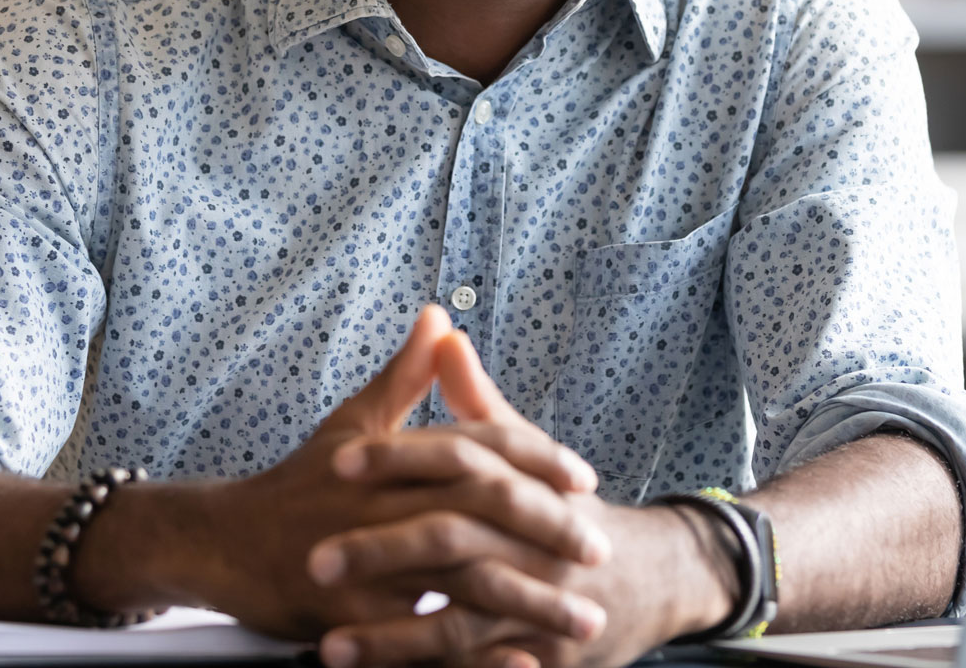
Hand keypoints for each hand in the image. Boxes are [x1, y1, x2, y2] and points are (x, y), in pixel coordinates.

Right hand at [194, 307, 603, 640]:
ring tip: (585, 618)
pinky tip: (522, 661)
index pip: (480, 447)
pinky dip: (476, 656)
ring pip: (464, 582)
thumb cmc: (295, 483)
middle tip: (600, 550)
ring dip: (531, 602)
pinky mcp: (352, 620)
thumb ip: (404, 375)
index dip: (536, 460)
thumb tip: (439, 318)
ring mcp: (368, 565)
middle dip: (549, 532)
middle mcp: (385, 505)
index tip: (585, 479)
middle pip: (484, 513)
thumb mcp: (351, 422)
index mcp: (394, 457)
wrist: (222, 543)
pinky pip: (423, 642)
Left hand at [310, 333, 731, 667]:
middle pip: (452, 536)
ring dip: (392, 633)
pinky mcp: (535, 648)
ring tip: (329, 641)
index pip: (460, 457)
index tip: (340, 461)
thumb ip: (478, 400)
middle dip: (381, 550)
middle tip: (316, 558)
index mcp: (521, 480)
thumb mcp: (527, 451)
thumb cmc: (567, 508)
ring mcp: (534, 598)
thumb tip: (443, 332)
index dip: (401, 458)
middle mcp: (529, 536)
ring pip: (458, 614)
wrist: (649, 577)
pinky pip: (474, 664)